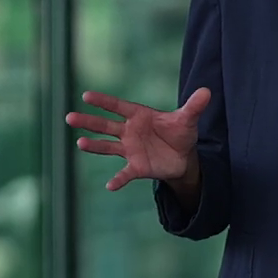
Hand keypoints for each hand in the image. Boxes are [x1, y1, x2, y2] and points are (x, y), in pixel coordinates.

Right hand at [65, 88, 211, 191]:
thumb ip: (194, 106)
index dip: (104, 102)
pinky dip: (118, 180)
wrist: (183, 156)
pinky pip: (124, 173)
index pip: (118, 107)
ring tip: (79, 143)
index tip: (86, 96)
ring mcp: (130, 149)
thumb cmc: (180, 133)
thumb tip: (207, 92)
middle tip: (69, 117)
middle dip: (88, 121)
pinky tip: (110, 186)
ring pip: (108, 147)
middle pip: (105, 125)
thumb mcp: (188, 119)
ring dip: (94, 146)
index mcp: (139, 116)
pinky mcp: (136, 166)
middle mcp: (129, 131)